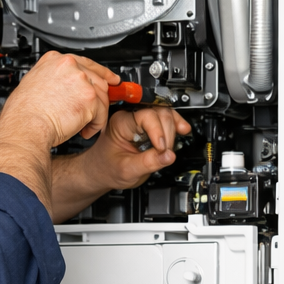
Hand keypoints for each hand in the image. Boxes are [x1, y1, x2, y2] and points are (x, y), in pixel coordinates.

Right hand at [0, 53, 118, 216]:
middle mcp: (69, 66)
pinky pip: (102, 113)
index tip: (108, 78)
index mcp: (54, 60)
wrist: (24, 127)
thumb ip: (51, 80)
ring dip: (95, 114)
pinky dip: (95, 125)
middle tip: (97, 109)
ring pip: (101, 96)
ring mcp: (81, 81)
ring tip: (83, 125)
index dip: (99, 73)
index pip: (84, 62)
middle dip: (98, 97)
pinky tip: (84, 131)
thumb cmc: (23, 114)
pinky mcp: (89, 98)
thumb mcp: (32, 84)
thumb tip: (61, 89)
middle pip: (97, 79)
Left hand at [46, 106, 191, 221]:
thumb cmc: (107, 168)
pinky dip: (176, 125)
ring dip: (172, 131)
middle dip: (167, 133)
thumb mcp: (126, 170)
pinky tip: (183, 130)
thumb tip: (169, 156)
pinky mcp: (149, 126)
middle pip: (159, 113)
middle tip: (165, 152)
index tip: (162, 149)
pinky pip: (166, 119)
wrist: (101, 170)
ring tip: (168, 149)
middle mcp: (130, 117)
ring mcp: (141, 120)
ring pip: (165, 114)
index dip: (158, 132)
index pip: (146, 116)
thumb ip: (148, 163)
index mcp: (120, 123)